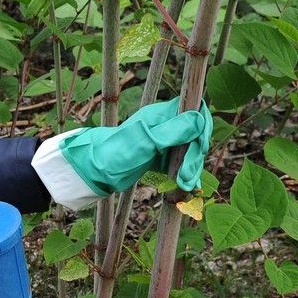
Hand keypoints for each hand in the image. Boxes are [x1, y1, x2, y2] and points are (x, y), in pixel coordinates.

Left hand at [60, 97, 212, 195]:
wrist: (95, 171)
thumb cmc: (116, 153)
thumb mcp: (146, 141)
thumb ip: (173, 131)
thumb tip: (199, 117)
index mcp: (161, 115)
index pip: (195, 112)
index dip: (202, 129)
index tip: (198, 148)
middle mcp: (165, 125)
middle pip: (195, 135)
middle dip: (195, 155)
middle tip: (188, 177)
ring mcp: (163, 141)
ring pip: (189, 150)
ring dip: (191, 167)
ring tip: (185, 185)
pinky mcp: (160, 157)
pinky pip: (179, 162)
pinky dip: (183, 173)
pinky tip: (183, 186)